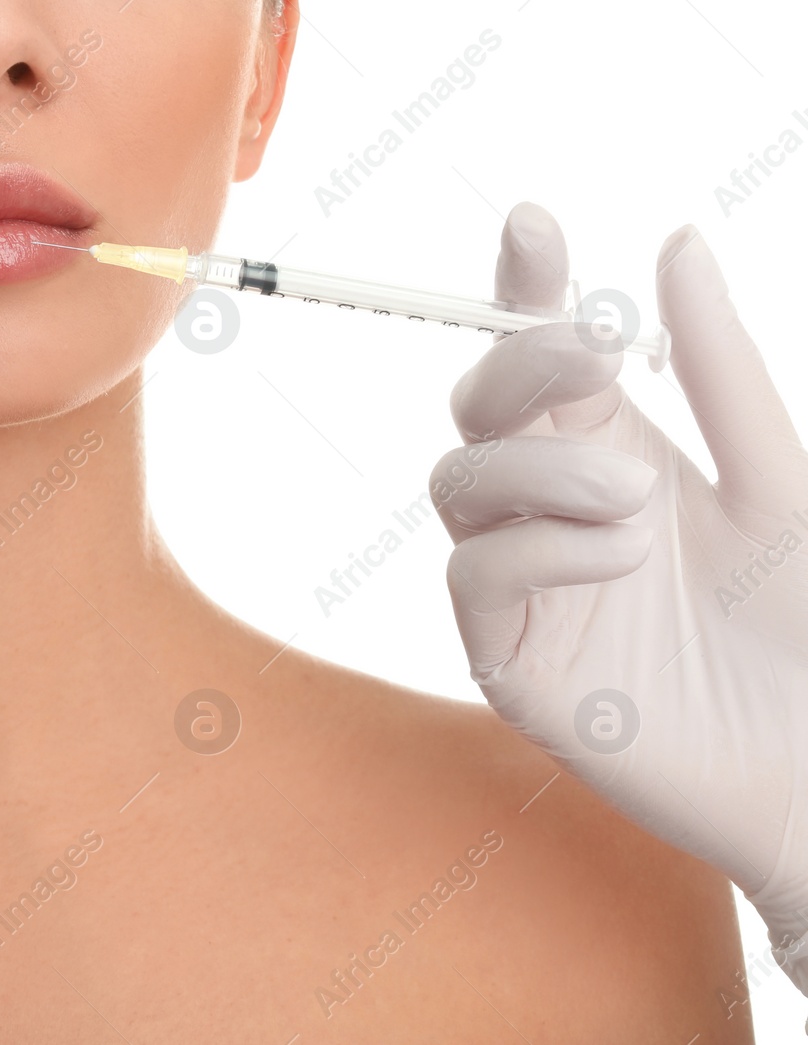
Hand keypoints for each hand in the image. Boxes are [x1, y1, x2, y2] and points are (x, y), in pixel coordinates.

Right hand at [435, 201, 807, 988]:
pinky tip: (621, 556)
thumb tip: (676, 243)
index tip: (534, 225)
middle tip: (598, 364)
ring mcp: (527, 583)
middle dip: (519, 368)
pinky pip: (476, 579)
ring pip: (458, 485)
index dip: (525, 286)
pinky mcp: (512, 659)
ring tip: (636, 499)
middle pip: (479, 409)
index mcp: (615, 450)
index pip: (543, 354)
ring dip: (536, 470)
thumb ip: (722, 373)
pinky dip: (537, 550)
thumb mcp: (780, 482)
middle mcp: (554, 508)